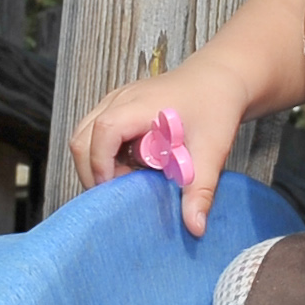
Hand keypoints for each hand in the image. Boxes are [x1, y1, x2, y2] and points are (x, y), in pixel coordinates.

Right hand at [72, 59, 253, 236]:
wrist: (221, 78)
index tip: (116, 190)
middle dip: (94, 171)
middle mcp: (122, 99)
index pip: (104, 132)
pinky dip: (104, 154)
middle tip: (121, 192)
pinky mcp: (118, 106)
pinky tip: (131, 165)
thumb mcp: (212, 151)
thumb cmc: (216, 106)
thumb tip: (195, 227)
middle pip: (83, 137)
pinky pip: (95, 132)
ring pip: (84, 135)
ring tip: (128, 178)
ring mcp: (116, 100)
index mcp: (142, 105)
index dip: (102, 165)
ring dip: (97, 163)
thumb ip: (201, 189)